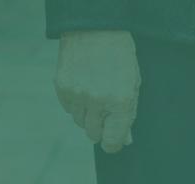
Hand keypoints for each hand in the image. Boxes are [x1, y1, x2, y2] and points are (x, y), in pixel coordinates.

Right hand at [54, 30, 140, 152]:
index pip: (111, 140)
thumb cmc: (119, 55)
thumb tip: (123, 140)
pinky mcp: (62, 88)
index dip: (112, 144)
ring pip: (80, 121)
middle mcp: (97, 100)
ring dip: (87, 113)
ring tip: (94, 91)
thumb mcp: (132, 83)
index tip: (113, 143)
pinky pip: (69, 108)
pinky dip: (75, 102)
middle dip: (100, 128)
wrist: (96, 28)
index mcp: (120, 100)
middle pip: (93, 134)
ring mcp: (77, 95)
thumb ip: (128, 113)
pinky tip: (83, 85)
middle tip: (105, 112)